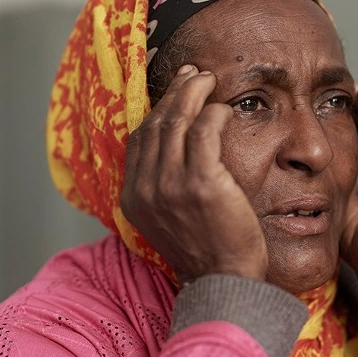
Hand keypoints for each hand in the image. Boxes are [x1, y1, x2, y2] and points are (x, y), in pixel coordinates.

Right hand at [121, 65, 267, 284]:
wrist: (224, 281)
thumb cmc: (205, 249)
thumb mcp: (169, 218)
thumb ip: (162, 186)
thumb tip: (171, 150)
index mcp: (133, 197)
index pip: (139, 139)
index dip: (157, 109)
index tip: (175, 92)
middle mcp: (146, 188)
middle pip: (155, 124)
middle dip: (175, 93)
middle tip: (194, 76)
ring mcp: (171, 185)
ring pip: (177, 121)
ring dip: (193, 93)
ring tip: (209, 80)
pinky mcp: (201, 183)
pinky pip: (204, 131)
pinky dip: (214, 113)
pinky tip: (224, 110)